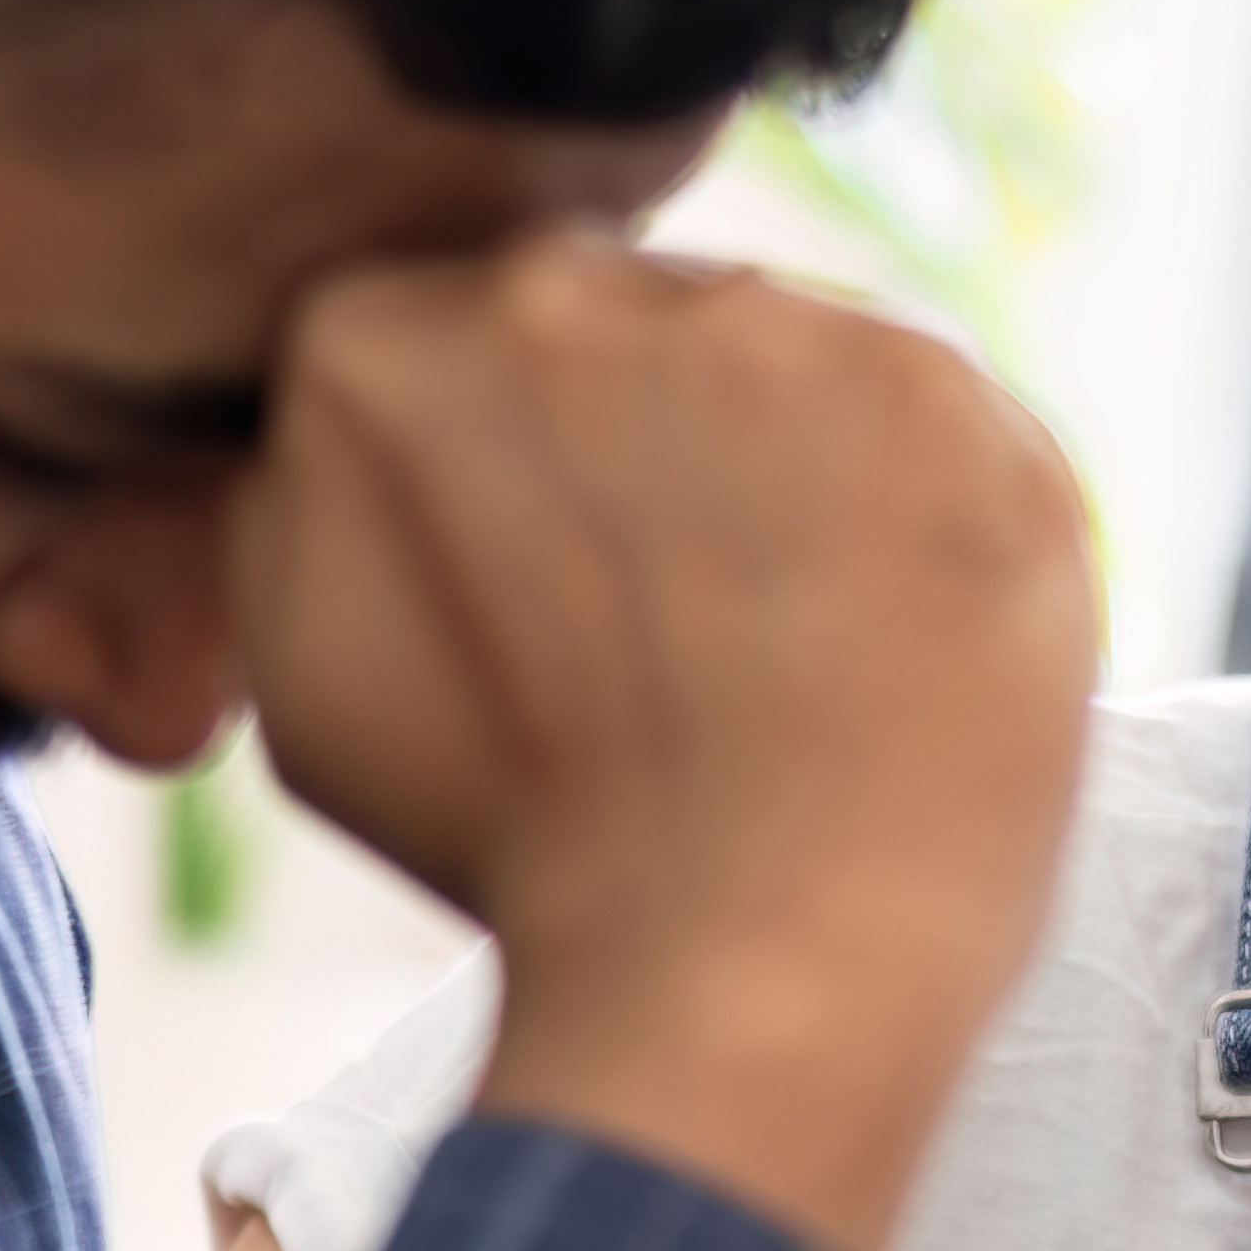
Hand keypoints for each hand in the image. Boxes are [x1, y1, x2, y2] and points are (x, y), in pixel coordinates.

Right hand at [228, 238, 1093, 1250]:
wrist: (741, 965)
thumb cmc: (524, 852)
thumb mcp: (313, 676)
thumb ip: (311, 500)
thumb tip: (361, 438)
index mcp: (369, 340)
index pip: (466, 344)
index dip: (536, 468)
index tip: (573, 577)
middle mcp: (557, 286)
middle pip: (632, 334)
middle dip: (668, 452)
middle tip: (695, 627)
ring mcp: (760, 320)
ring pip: (790, 365)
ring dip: (807, 477)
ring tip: (806, 655)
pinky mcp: (937, 380)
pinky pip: (939, 420)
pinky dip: (937, 522)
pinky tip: (903, 641)